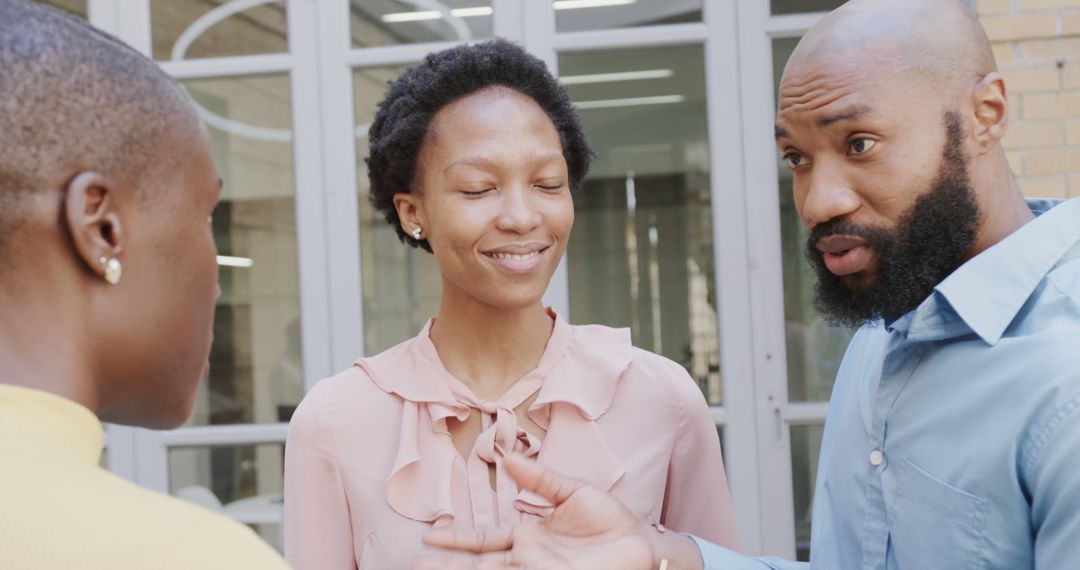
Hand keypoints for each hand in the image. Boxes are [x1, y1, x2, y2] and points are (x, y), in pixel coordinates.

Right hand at [414, 453, 653, 569]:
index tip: (428, 537)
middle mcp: (528, 561)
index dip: (455, 539)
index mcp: (528, 538)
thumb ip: (539, 478)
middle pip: (478, 566)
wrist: (643, 545)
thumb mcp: (574, 492)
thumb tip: (506, 457)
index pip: (482, 541)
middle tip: (413, 568)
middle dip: (446, 567)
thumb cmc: (611, 521)